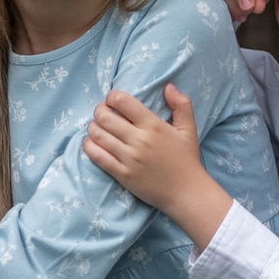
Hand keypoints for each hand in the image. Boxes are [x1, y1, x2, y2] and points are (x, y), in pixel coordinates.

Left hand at [83, 85, 235, 249]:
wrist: (186, 192)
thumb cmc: (186, 159)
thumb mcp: (189, 129)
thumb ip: (181, 104)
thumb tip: (168, 86)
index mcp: (153, 125)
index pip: (122, 101)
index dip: (112, 96)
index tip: (113, 101)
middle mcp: (139, 140)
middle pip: (104, 116)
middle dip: (99, 111)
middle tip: (102, 113)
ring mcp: (129, 158)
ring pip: (97, 135)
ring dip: (92, 128)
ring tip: (97, 128)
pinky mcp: (122, 174)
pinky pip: (97, 156)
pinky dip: (89, 146)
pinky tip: (92, 143)